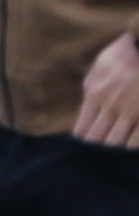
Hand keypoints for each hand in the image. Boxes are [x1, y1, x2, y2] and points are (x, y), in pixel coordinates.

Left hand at [80, 32, 138, 151]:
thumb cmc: (123, 54)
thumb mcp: (99, 67)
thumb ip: (92, 88)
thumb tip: (86, 110)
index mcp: (94, 92)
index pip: (83, 127)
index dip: (82, 141)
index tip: (83, 148)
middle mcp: (110, 104)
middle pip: (97, 138)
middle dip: (95, 150)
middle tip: (94, 160)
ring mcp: (130, 110)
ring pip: (116, 142)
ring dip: (113, 151)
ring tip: (110, 160)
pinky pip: (137, 139)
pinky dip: (131, 148)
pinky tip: (129, 153)